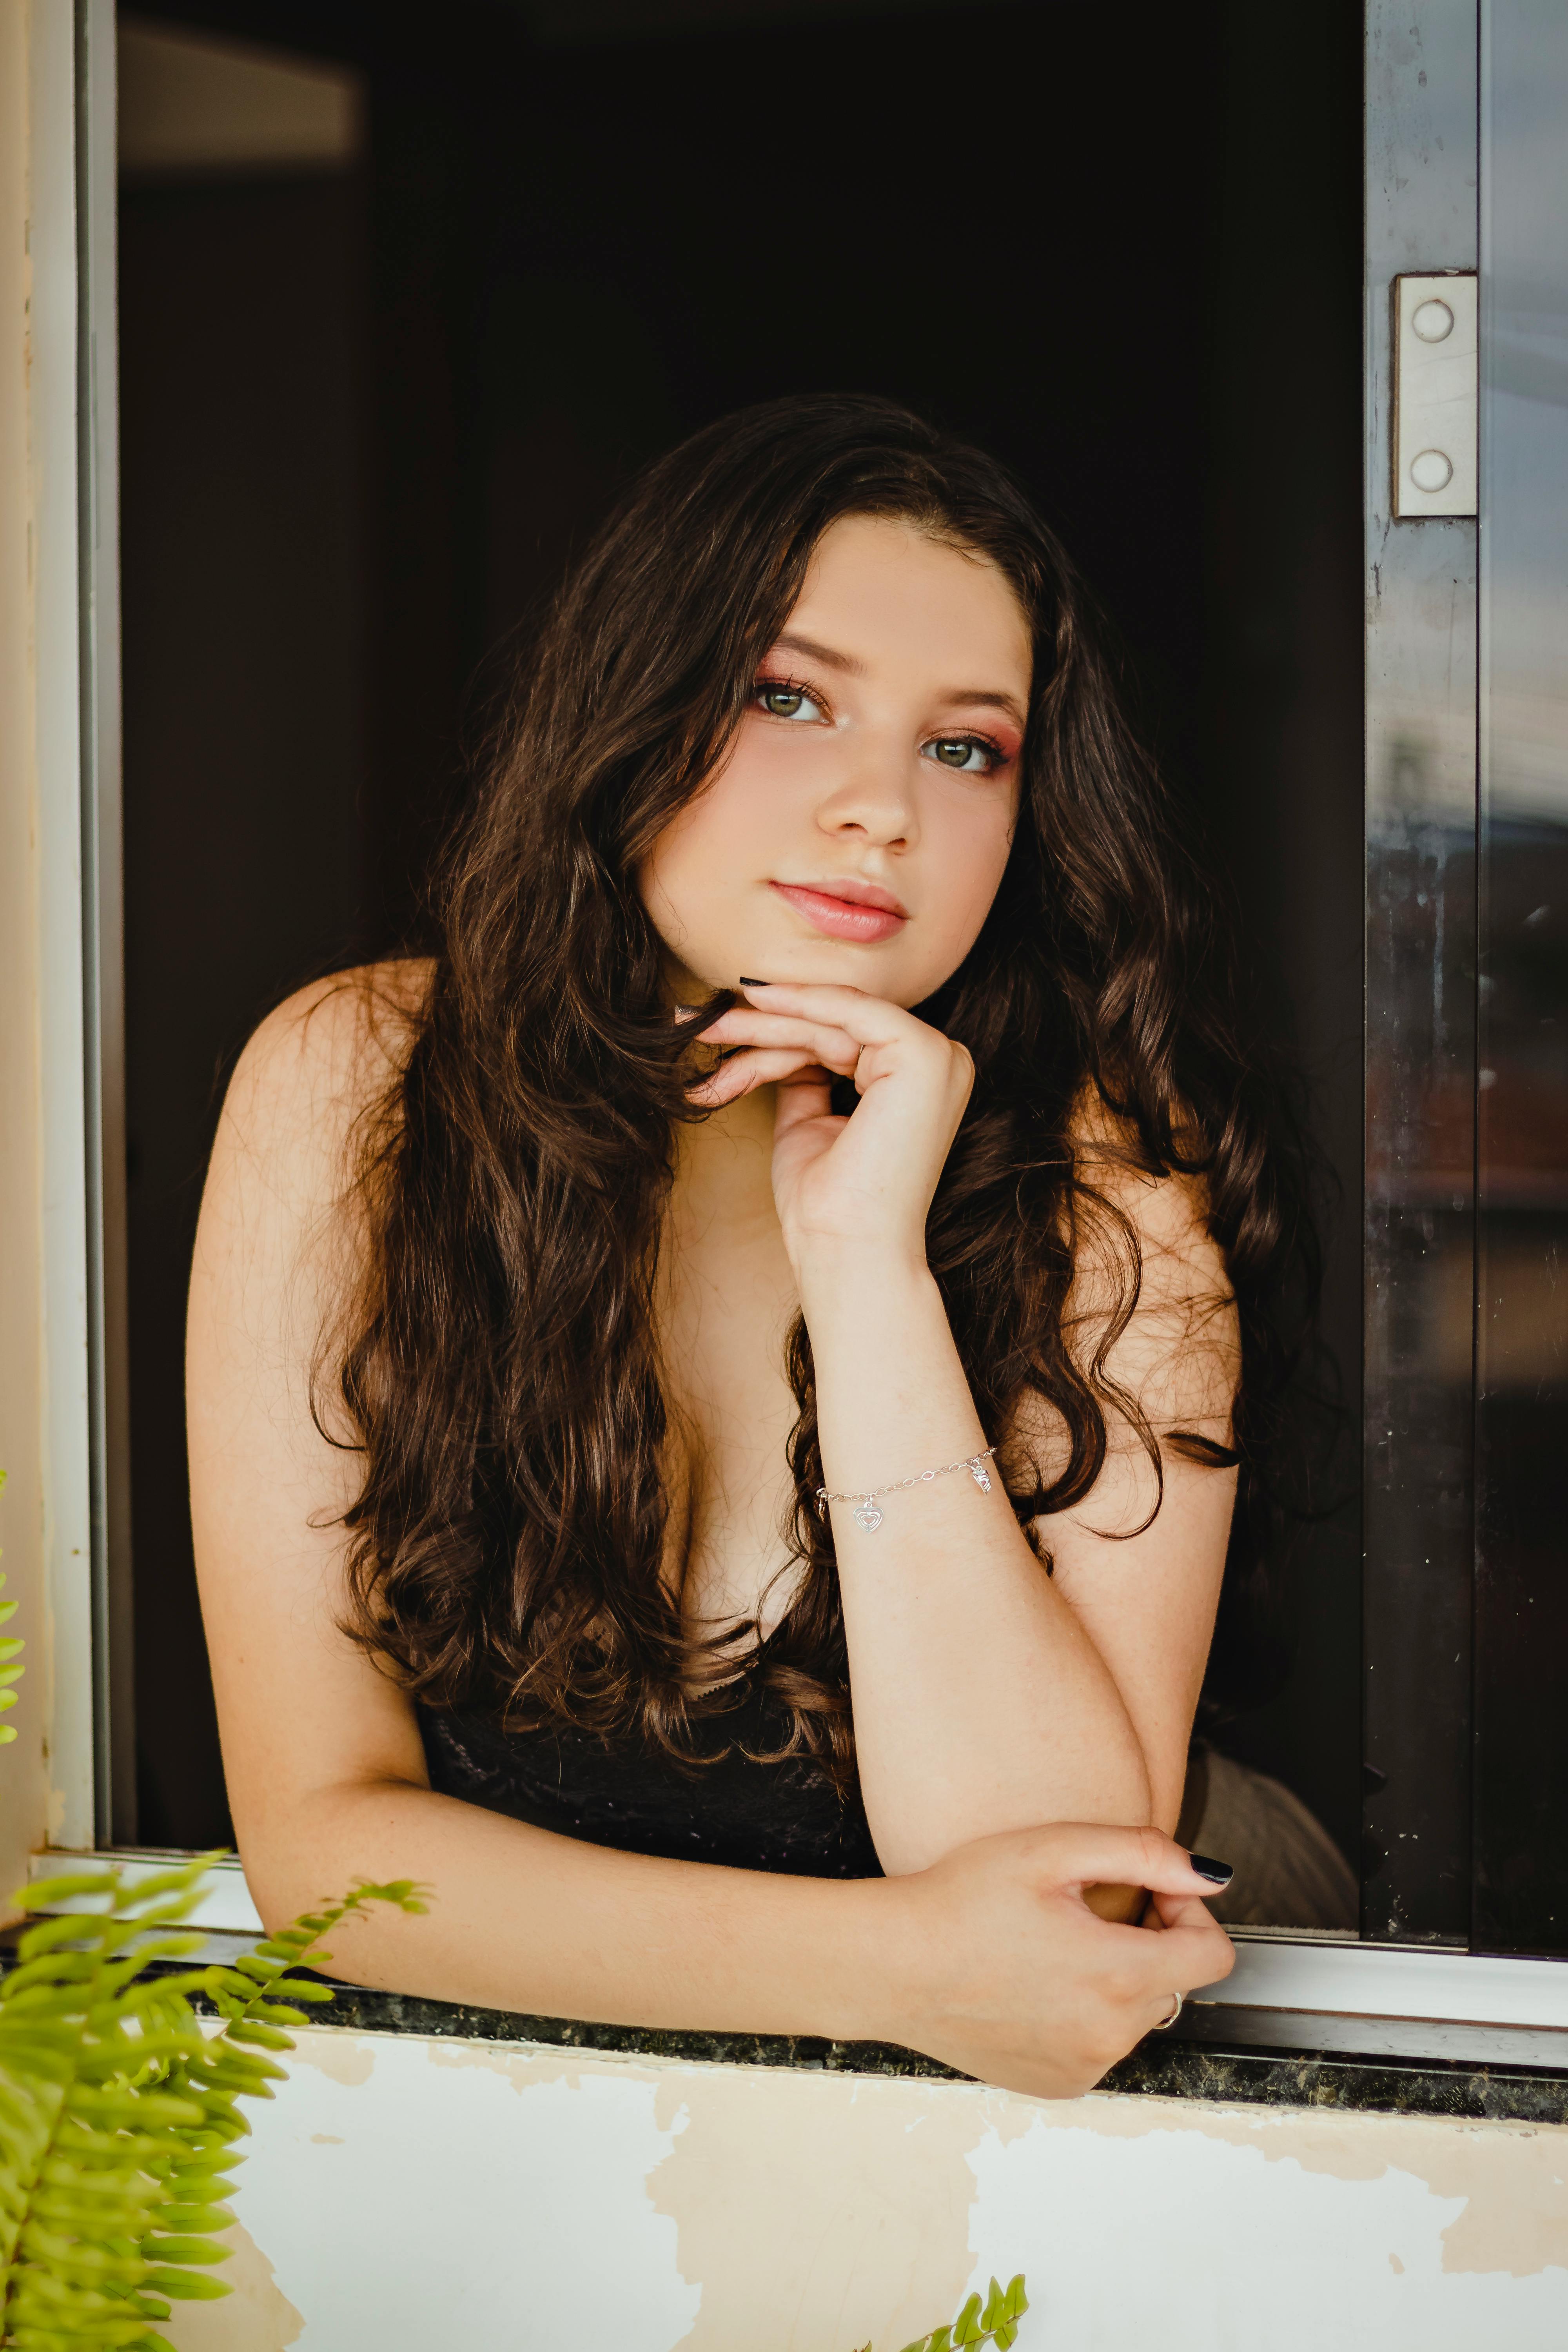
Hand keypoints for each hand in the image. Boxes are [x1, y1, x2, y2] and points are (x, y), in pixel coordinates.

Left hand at [687, 981, 973, 1272]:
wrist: (845, 1250)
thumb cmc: (827, 1204)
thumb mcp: (808, 1123)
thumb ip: (804, 1077)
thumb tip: (777, 1045)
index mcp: (916, 1082)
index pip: (838, 1038)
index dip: (775, 1030)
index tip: (716, 1025)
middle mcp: (939, 1063)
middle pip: (832, 1026)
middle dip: (758, 1023)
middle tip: (695, 1020)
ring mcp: (937, 1057)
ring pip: (831, 1017)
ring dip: (761, 1022)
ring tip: (703, 1026)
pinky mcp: (923, 1055)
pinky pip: (849, 1011)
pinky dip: (799, 1002)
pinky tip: (752, 999)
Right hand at [864, 1823, 1235, 2097]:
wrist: (893, 1965)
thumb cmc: (961, 1899)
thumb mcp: (1052, 1849)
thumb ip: (1143, 1853)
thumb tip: (1210, 1876)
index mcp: (1119, 1973)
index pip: (1214, 1956)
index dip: (1190, 1915)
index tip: (1146, 1897)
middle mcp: (1111, 2033)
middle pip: (1174, 1983)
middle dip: (1149, 1942)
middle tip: (1085, 1912)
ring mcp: (1084, 2066)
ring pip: (1136, 2015)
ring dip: (1115, 1980)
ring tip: (1052, 1948)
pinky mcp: (1057, 2084)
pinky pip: (1099, 2045)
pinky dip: (1084, 2016)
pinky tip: (1035, 1986)